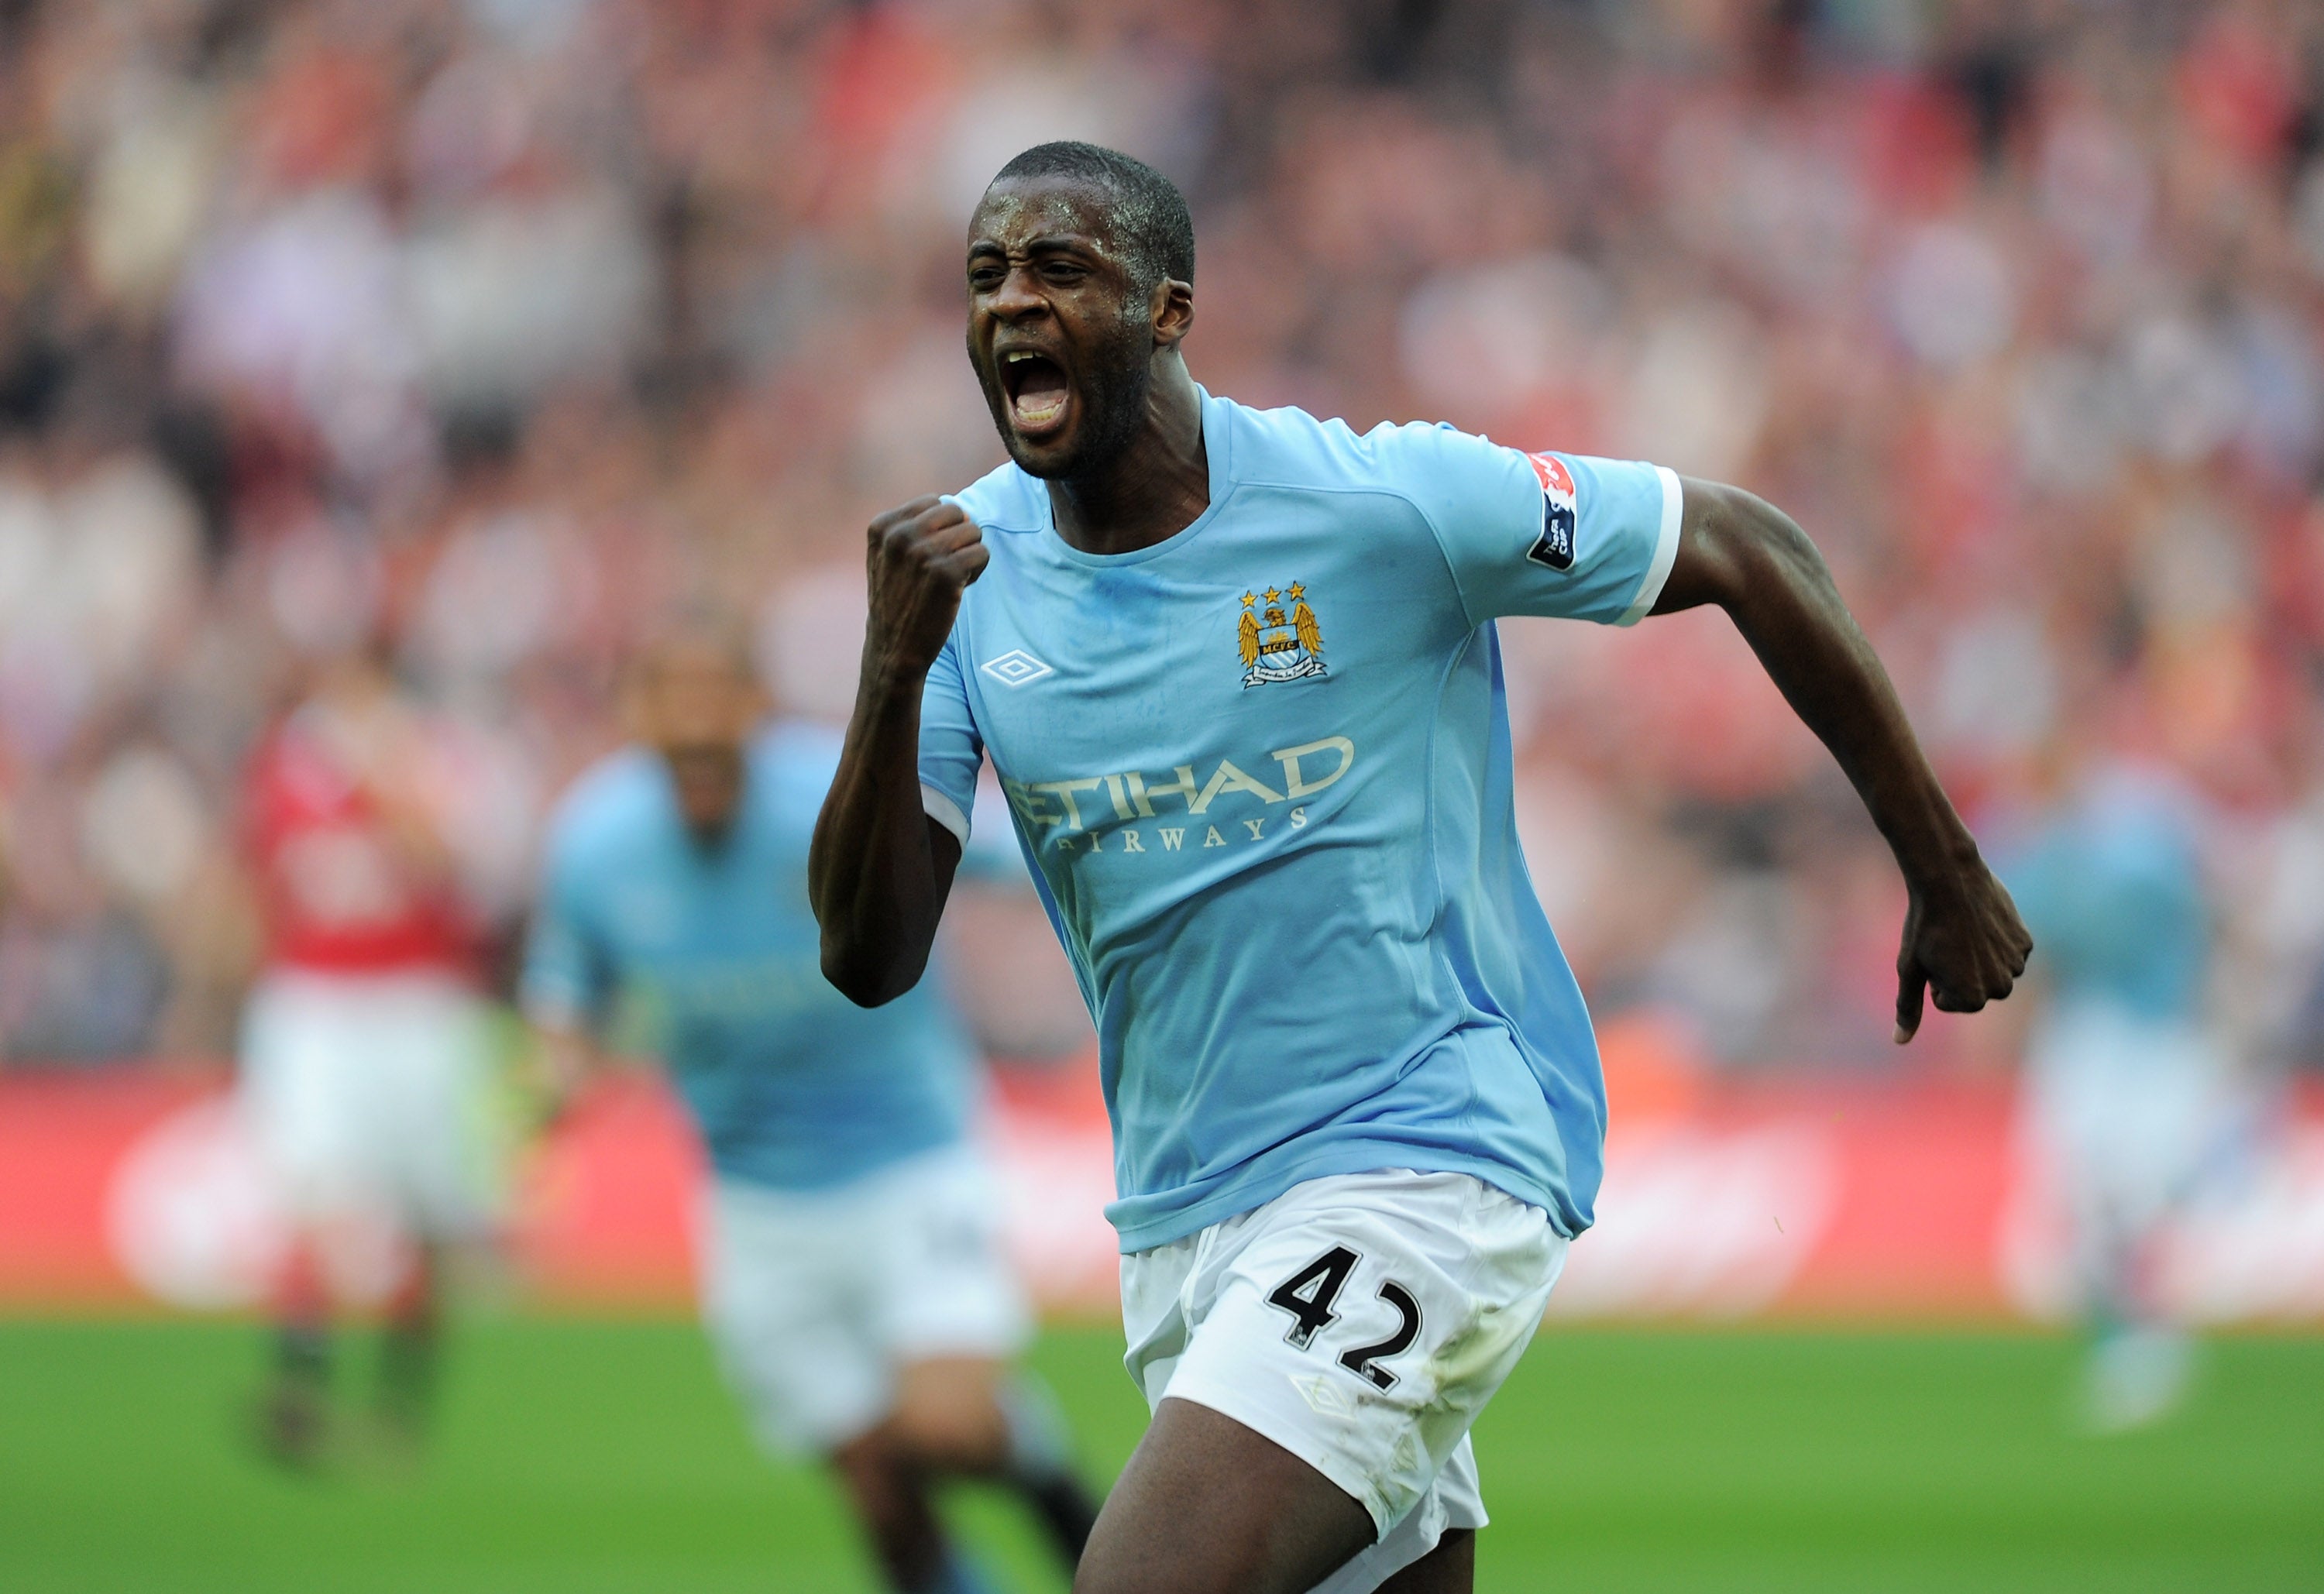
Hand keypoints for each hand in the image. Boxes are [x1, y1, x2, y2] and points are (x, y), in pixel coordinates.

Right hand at [863, 496, 988, 681]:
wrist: (894, 647)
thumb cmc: (898, 600)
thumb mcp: (886, 556)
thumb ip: (909, 527)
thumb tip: (961, 509)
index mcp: (882, 526)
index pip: (934, 502)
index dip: (940, 528)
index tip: (928, 554)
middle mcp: (900, 535)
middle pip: (956, 512)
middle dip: (958, 536)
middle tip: (946, 564)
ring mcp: (923, 553)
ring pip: (972, 531)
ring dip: (969, 554)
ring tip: (951, 577)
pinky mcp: (946, 573)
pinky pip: (982, 552)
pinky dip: (978, 570)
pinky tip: (960, 587)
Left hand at [1894, 859, 2032, 1042]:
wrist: (1949, 879)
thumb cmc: (1923, 925)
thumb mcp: (1909, 969)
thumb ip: (1908, 1007)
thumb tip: (1899, 1041)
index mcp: (1972, 1000)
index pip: (1947, 1002)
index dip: (1933, 978)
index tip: (1932, 955)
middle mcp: (2001, 988)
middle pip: (1972, 990)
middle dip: (1958, 972)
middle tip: (1947, 942)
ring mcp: (2017, 964)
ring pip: (1991, 971)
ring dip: (1977, 957)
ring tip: (1962, 931)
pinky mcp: (2026, 942)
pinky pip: (2006, 952)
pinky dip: (1993, 941)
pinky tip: (1980, 921)